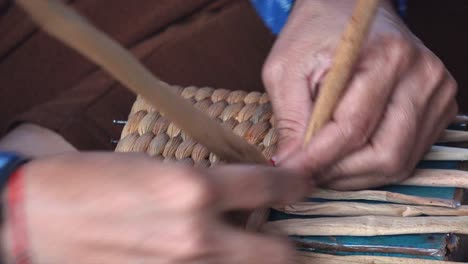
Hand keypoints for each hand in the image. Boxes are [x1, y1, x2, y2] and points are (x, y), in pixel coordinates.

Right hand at [2, 153, 309, 263]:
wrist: (40, 220)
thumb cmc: (94, 181)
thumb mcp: (158, 167)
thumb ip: (206, 185)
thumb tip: (242, 197)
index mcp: (194, 188)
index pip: (270, 186)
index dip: (295, 186)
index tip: (302, 186)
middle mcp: (197, 235)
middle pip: (279, 254)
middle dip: (288, 247)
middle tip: (284, 237)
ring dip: (256, 260)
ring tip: (246, 247)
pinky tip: (210, 256)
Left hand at [262, 0, 457, 189]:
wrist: (346, 11)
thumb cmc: (314, 34)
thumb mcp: (286, 68)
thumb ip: (290, 117)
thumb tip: (291, 163)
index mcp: (385, 56)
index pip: (353, 128)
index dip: (318, 158)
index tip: (292, 171)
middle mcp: (421, 74)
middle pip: (385, 153)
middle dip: (340, 173)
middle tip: (308, 173)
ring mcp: (436, 93)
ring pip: (398, 162)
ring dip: (355, 175)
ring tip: (324, 166)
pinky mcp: (437, 108)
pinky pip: (408, 156)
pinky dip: (373, 166)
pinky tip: (347, 157)